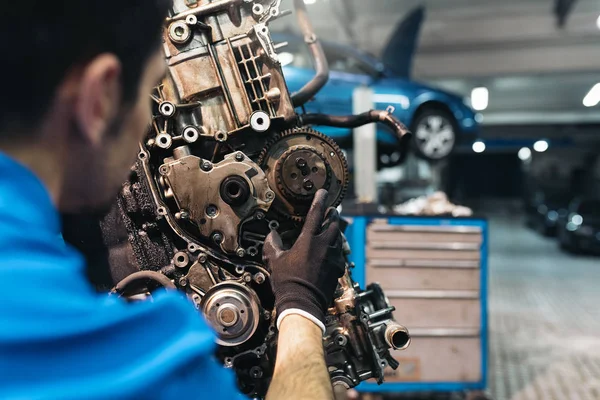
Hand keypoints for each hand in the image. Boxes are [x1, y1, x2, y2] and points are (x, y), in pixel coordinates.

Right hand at [263, 189, 344, 332]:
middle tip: (331, 210)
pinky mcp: (338, 268)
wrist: (303, 303)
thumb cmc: (288, 282)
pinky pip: (340, 254)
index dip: (319, 200)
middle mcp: (324, 246)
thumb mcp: (275, 261)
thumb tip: (271, 235)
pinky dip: (337, 249)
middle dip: (332, 215)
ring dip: (336, 230)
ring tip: (334, 227)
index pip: (316, 214)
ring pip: (339, 237)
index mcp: (309, 240)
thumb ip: (273, 244)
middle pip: (333, 223)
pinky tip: (334, 251)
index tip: (322, 192)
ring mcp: (333, 257)